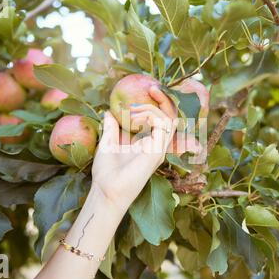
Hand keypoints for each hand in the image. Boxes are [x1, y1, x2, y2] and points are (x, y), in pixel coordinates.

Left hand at [91, 86, 176, 214]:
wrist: (106, 190)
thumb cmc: (106, 172)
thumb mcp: (108, 143)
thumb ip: (112, 128)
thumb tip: (108, 112)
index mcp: (148, 143)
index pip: (161, 118)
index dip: (159, 103)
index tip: (148, 90)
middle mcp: (157, 144)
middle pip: (172, 116)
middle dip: (165, 99)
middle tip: (152, 87)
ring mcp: (159, 148)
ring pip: (169, 118)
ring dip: (152, 107)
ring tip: (132, 110)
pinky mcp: (157, 151)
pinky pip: (163, 124)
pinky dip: (151, 115)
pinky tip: (134, 118)